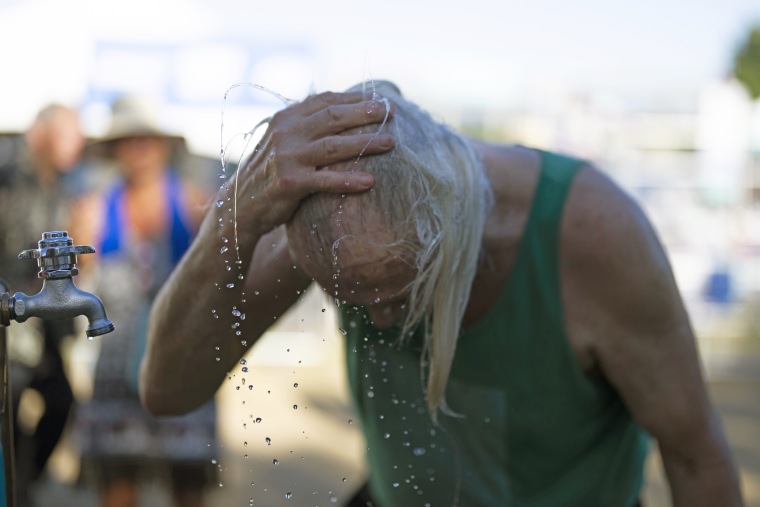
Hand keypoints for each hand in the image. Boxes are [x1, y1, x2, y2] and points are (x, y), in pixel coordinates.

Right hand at [228, 91, 393, 238]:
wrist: (240, 205)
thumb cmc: (270, 172)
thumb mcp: (283, 142)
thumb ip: (306, 126)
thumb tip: (342, 110)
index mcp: (286, 118)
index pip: (325, 101)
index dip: (355, 99)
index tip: (380, 100)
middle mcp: (286, 133)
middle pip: (333, 117)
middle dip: (365, 113)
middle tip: (390, 113)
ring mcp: (287, 157)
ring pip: (333, 146)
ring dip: (365, 143)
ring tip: (390, 143)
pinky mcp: (290, 183)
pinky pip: (326, 180)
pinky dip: (349, 180)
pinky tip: (370, 182)